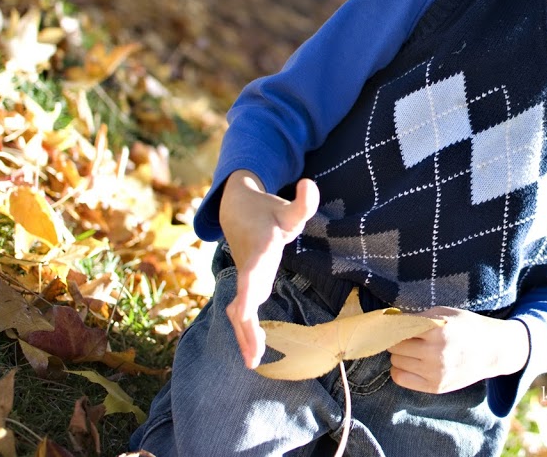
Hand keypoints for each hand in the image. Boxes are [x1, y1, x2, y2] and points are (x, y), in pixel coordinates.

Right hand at [219, 171, 319, 368]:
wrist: (236, 210)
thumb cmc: (267, 212)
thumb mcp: (287, 207)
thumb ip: (302, 201)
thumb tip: (309, 183)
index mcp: (260, 247)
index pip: (254, 271)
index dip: (249, 290)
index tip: (245, 311)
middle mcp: (249, 266)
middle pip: (244, 298)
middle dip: (246, 326)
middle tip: (253, 355)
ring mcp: (245, 277)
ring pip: (240, 309)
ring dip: (245, 335)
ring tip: (254, 363)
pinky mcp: (247, 285)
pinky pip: (242, 311)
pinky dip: (245, 332)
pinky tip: (254, 354)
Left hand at [388, 308, 529, 393]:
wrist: (492, 351)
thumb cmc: (467, 327)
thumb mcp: (445, 313)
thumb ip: (418, 317)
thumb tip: (389, 320)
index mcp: (438, 331)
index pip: (399, 329)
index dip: (394, 326)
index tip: (393, 325)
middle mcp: (435, 354)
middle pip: (395, 347)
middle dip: (397, 340)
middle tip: (406, 337)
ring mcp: (435, 373)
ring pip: (396, 363)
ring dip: (398, 355)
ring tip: (410, 350)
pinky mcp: (435, 387)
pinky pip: (401, 379)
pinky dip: (400, 370)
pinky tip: (410, 363)